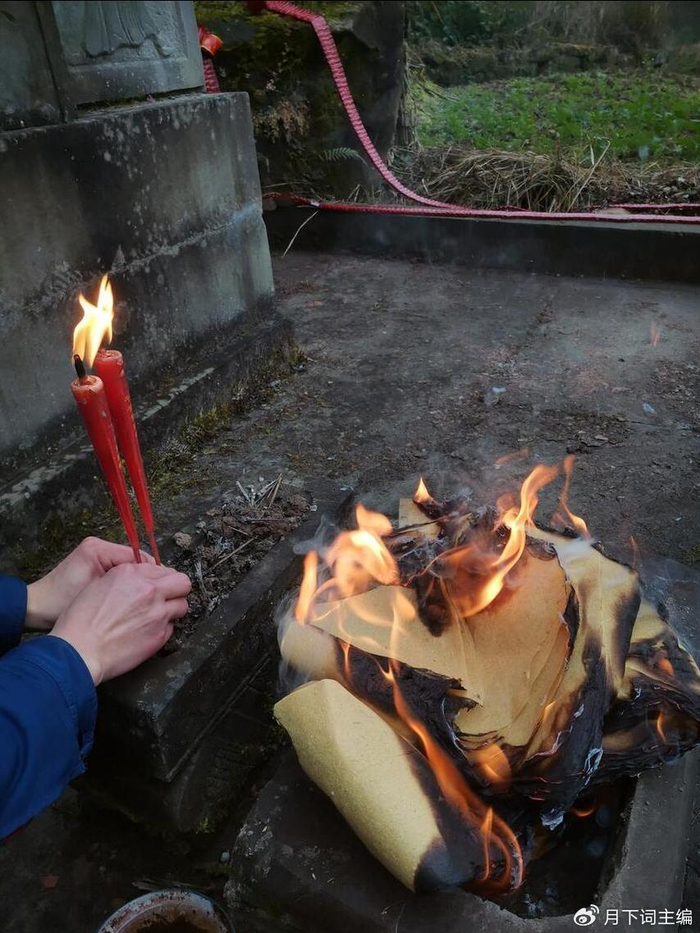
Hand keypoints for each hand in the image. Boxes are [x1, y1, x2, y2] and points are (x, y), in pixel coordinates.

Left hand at [25, 537, 153, 630]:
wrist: (35, 607)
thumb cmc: (60, 605)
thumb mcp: (94, 597)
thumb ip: (124, 587)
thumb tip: (154, 585)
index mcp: (98, 549)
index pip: (138, 557)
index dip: (154, 574)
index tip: (165, 591)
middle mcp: (98, 545)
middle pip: (136, 561)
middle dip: (148, 578)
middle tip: (160, 597)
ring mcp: (95, 554)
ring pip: (129, 567)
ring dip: (138, 582)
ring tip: (147, 599)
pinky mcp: (93, 563)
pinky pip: (119, 572)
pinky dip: (126, 584)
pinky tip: (131, 598)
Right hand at [50, 562, 190, 684]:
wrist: (79, 651)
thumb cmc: (81, 621)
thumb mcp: (98, 585)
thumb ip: (125, 578)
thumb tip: (140, 580)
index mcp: (131, 574)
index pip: (161, 569)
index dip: (159, 578)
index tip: (156, 585)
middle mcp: (148, 590)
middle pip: (182, 582)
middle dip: (177, 588)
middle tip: (168, 596)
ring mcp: (157, 612)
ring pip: (182, 605)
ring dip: (172, 609)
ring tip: (157, 616)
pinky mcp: (160, 634)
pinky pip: (171, 627)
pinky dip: (163, 629)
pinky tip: (147, 632)